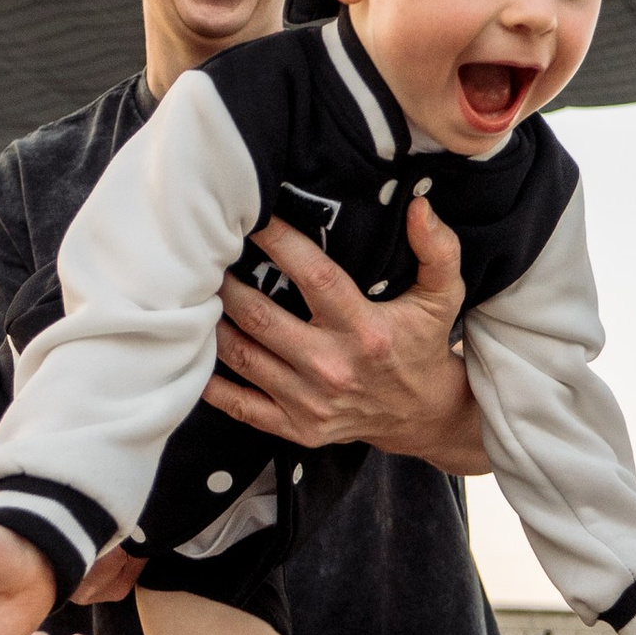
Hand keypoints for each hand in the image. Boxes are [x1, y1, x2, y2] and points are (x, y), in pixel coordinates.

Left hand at [203, 197, 485, 471]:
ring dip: (214, 324)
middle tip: (206, 256)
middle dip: (228, 284)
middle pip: (262, 319)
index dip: (280, 243)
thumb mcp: (442, 296)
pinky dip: (211, 383)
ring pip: (244, 358)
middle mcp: (334, 368)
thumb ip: (437, 250)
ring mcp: (312, 402)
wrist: (422, 416)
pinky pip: (241, 407)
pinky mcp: (297, 428)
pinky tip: (193, 350)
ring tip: (196, 293)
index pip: (315, 277)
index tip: (253, 215)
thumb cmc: (423, 345)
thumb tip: (420, 206)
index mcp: (366, 331)